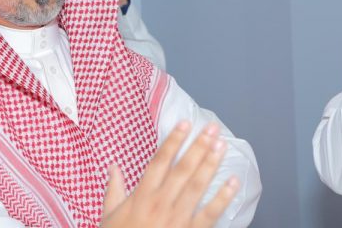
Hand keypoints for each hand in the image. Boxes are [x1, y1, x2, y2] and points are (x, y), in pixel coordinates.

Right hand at [101, 121, 239, 227]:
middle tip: (212, 128)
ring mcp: (178, 218)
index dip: (173, 141)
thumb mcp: (109, 214)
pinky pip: (210, 214)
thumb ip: (113, 189)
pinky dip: (223, 198)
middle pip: (182, 169)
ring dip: (210, 165)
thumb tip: (113, 166)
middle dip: (198, 147)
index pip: (160, 162)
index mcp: (141, 195)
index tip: (185, 123)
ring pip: (197, 186)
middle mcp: (161, 202)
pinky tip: (233, 182)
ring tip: (221, 146)